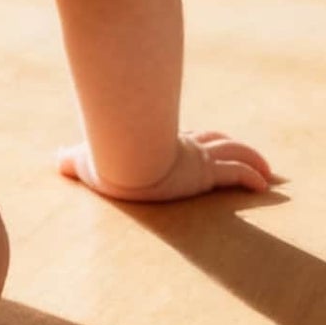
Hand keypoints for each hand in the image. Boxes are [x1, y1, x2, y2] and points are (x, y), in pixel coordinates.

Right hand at [58, 130, 276, 202]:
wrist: (119, 159)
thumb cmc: (103, 157)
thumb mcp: (86, 160)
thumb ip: (75, 161)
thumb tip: (56, 159)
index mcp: (159, 142)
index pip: (186, 138)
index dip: (201, 141)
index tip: (210, 145)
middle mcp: (181, 146)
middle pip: (215, 140)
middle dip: (232, 146)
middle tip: (250, 155)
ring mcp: (195, 158)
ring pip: (233, 153)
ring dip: (253, 160)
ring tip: (269, 172)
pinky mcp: (204, 173)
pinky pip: (235, 173)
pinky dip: (252, 177)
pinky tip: (265, 186)